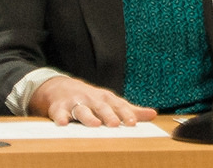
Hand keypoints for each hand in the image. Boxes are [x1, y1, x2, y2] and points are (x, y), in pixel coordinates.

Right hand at [29, 76, 156, 126]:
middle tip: (115, 124)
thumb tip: (153, 114)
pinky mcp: (59, 108)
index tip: (132, 123)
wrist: (61, 88)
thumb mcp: (111, 102)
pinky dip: (60, 117)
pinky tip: (63, 123)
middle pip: (102, 107)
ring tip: (95, 124)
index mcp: (107, 99)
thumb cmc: (92, 99)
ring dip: (89, 117)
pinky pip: (59, 113)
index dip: (126, 114)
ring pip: (82, 110)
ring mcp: (75, 103)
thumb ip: (131, 110)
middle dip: (108, 115)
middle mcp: (92, 99)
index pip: (118, 106)